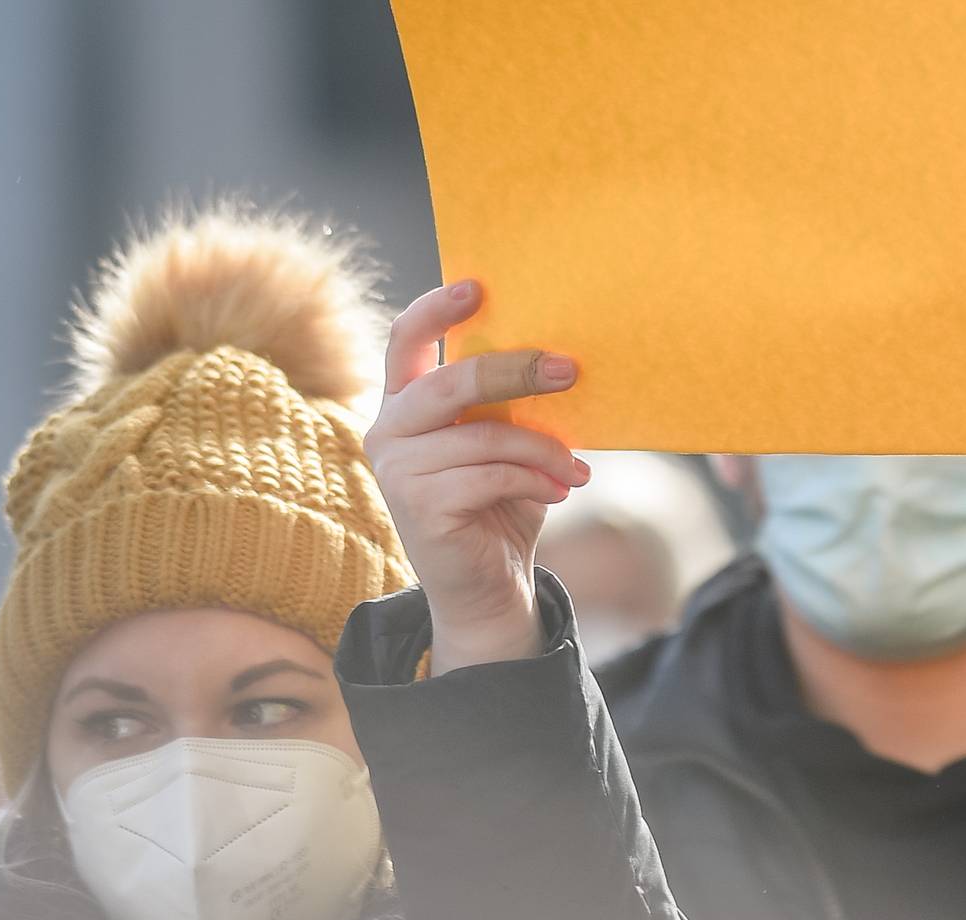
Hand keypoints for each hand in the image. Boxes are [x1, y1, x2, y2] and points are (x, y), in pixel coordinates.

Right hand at [367, 281, 588, 671]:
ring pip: (484, 436)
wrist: (491, 586)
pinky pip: (492, 474)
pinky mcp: (418, 506)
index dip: (435, 310)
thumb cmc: (504, 504)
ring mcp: (397, 469)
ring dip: (544, 450)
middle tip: (569, 370)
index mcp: (406, 404)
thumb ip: (510, 404)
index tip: (477, 286)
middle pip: (451, 383)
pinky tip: (560, 491)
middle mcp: (388, 430)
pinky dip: (537, 480)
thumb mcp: (508, 443)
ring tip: (577, 470)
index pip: (406, 342)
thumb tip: (558, 356)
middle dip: (516, 371)